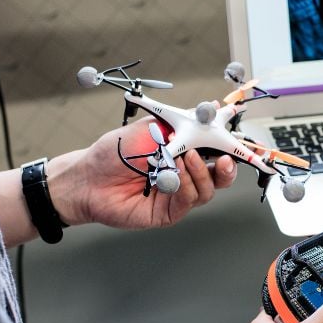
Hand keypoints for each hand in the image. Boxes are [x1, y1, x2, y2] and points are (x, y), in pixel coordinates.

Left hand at [49, 119, 236, 229]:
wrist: (88, 177)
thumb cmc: (115, 152)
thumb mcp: (151, 127)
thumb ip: (181, 122)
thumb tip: (209, 110)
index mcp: (183, 154)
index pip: (214, 153)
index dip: (228, 147)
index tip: (234, 138)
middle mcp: (183, 177)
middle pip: (219, 178)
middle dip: (227, 168)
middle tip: (225, 158)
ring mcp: (176, 196)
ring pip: (206, 191)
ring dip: (201, 174)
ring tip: (187, 158)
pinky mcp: (167, 213)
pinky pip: (187, 202)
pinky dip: (186, 186)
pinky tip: (176, 174)